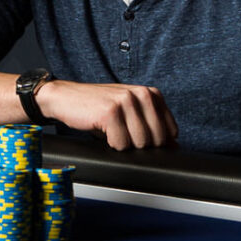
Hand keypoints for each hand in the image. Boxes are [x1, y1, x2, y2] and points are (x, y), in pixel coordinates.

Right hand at [36, 80, 178, 150]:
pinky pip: (121, 144)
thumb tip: (174, 147)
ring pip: (139, 143)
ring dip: (123, 144)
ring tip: (112, 131)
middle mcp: (141, 94)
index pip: (170, 132)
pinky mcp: (111, 112)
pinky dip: (111, 144)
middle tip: (122, 134)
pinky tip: (102, 131)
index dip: (154, 142)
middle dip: (139, 145)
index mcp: (151, 93)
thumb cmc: (98, 107)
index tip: (137, 136)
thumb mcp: (129, 113)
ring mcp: (126, 101)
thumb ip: (152, 125)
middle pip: (156, 140)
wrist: (65, 98)